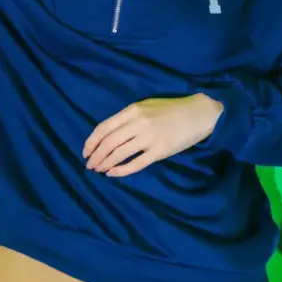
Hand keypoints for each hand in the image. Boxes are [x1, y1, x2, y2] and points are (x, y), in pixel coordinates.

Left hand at [83, 95, 223, 177]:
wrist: (197, 114)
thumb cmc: (170, 110)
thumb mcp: (146, 107)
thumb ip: (128, 118)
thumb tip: (108, 135)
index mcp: (133, 110)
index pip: (104, 127)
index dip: (91, 141)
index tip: (85, 152)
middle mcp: (138, 123)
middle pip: (109, 143)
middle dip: (96, 156)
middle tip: (90, 166)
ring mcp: (149, 138)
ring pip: (119, 154)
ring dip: (105, 164)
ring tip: (99, 170)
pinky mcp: (160, 152)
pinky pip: (135, 164)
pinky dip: (121, 170)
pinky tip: (113, 173)